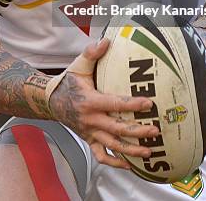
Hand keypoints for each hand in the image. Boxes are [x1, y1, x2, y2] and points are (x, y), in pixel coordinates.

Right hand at [48, 38, 158, 168]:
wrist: (50, 101)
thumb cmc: (68, 81)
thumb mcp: (78, 65)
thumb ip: (92, 52)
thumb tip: (106, 40)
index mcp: (90, 101)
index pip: (115, 104)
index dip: (132, 104)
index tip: (149, 103)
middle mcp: (90, 120)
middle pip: (118, 129)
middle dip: (138, 131)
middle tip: (155, 130)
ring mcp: (90, 132)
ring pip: (112, 146)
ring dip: (131, 150)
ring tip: (149, 152)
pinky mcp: (89, 140)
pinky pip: (101, 156)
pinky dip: (115, 163)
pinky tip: (130, 165)